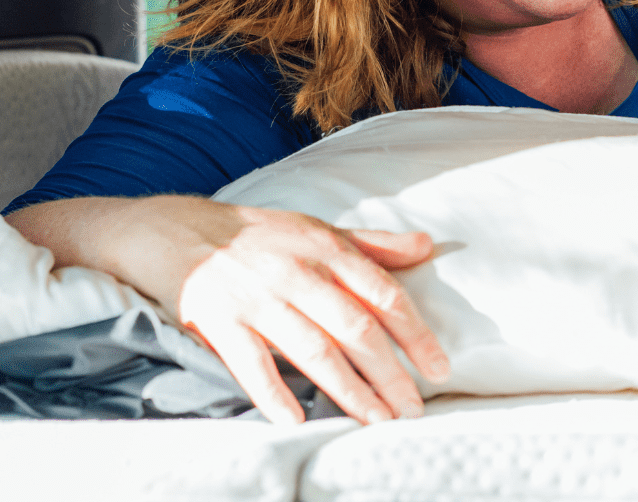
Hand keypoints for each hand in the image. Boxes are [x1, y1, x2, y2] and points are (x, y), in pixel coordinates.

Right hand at [113, 197, 448, 425]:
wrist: (184, 231)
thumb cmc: (265, 237)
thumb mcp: (322, 230)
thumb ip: (375, 244)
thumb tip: (427, 245)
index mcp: (329, 249)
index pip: (384, 295)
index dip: (415, 334)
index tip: (439, 368)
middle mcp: (300, 273)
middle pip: (356, 329)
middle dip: (390, 373)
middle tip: (414, 410)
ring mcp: (260, 300)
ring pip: (314, 351)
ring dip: (350, 391)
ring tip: (378, 421)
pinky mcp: (221, 323)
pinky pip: (252, 364)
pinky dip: (275, 394)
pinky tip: (298, 421)